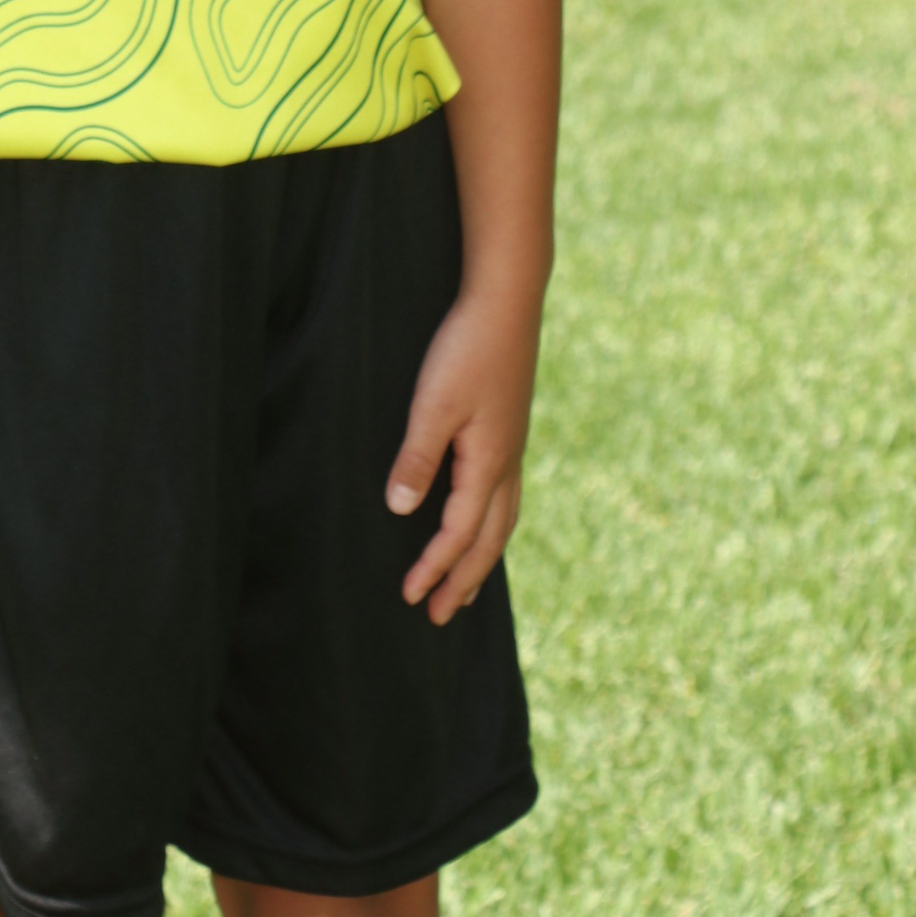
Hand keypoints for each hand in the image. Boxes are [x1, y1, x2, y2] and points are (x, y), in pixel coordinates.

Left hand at [385, 288, 538, 626]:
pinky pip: (505, 496)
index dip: (433, 567)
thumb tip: (401, 511)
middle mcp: (507, 463)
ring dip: (481, 557)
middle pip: (488, 539)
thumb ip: (418, 458)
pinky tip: (482, 519)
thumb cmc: (467, 349)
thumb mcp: (434, 404)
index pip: (458, 532)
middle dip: (463, 579)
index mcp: (488, 463)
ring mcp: (513, 446)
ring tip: (464, 586)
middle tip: (438, 615)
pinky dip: (492, 524)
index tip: (409, 597)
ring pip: (502, 520)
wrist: (507, 301)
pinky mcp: (510, 429)